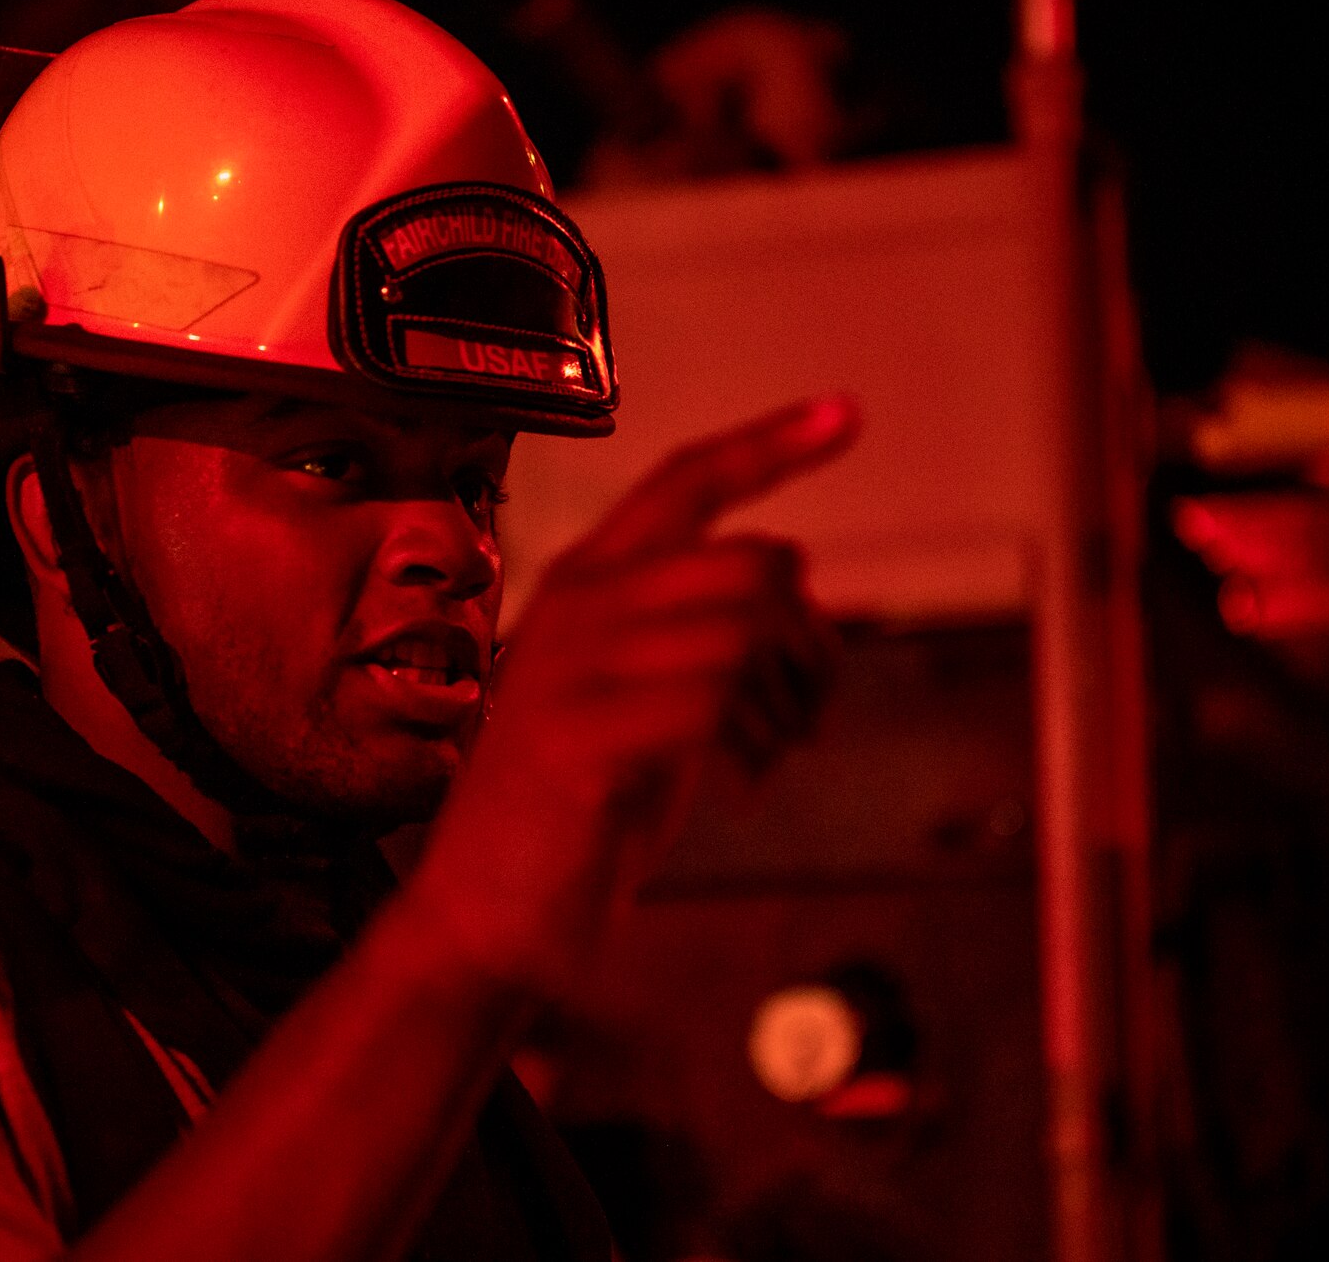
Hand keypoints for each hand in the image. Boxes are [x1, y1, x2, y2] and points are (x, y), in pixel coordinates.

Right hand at [406, 396, 858, 999]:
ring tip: (772, 755)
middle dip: (809, 642)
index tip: (843, 414)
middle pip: (750, 563)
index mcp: (587, 584)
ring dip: (788, 704)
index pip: (685, 481)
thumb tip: (797, 602)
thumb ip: (700, 638)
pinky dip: (754, 746)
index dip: (769, 444)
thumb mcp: (645, 700)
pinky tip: (740, 783)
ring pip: (742, 631)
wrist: (486, 915)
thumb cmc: (574, 812)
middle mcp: (576, 605)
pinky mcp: (578, 736)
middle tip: (807, 713)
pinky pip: (711, 701)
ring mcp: (570, 667)